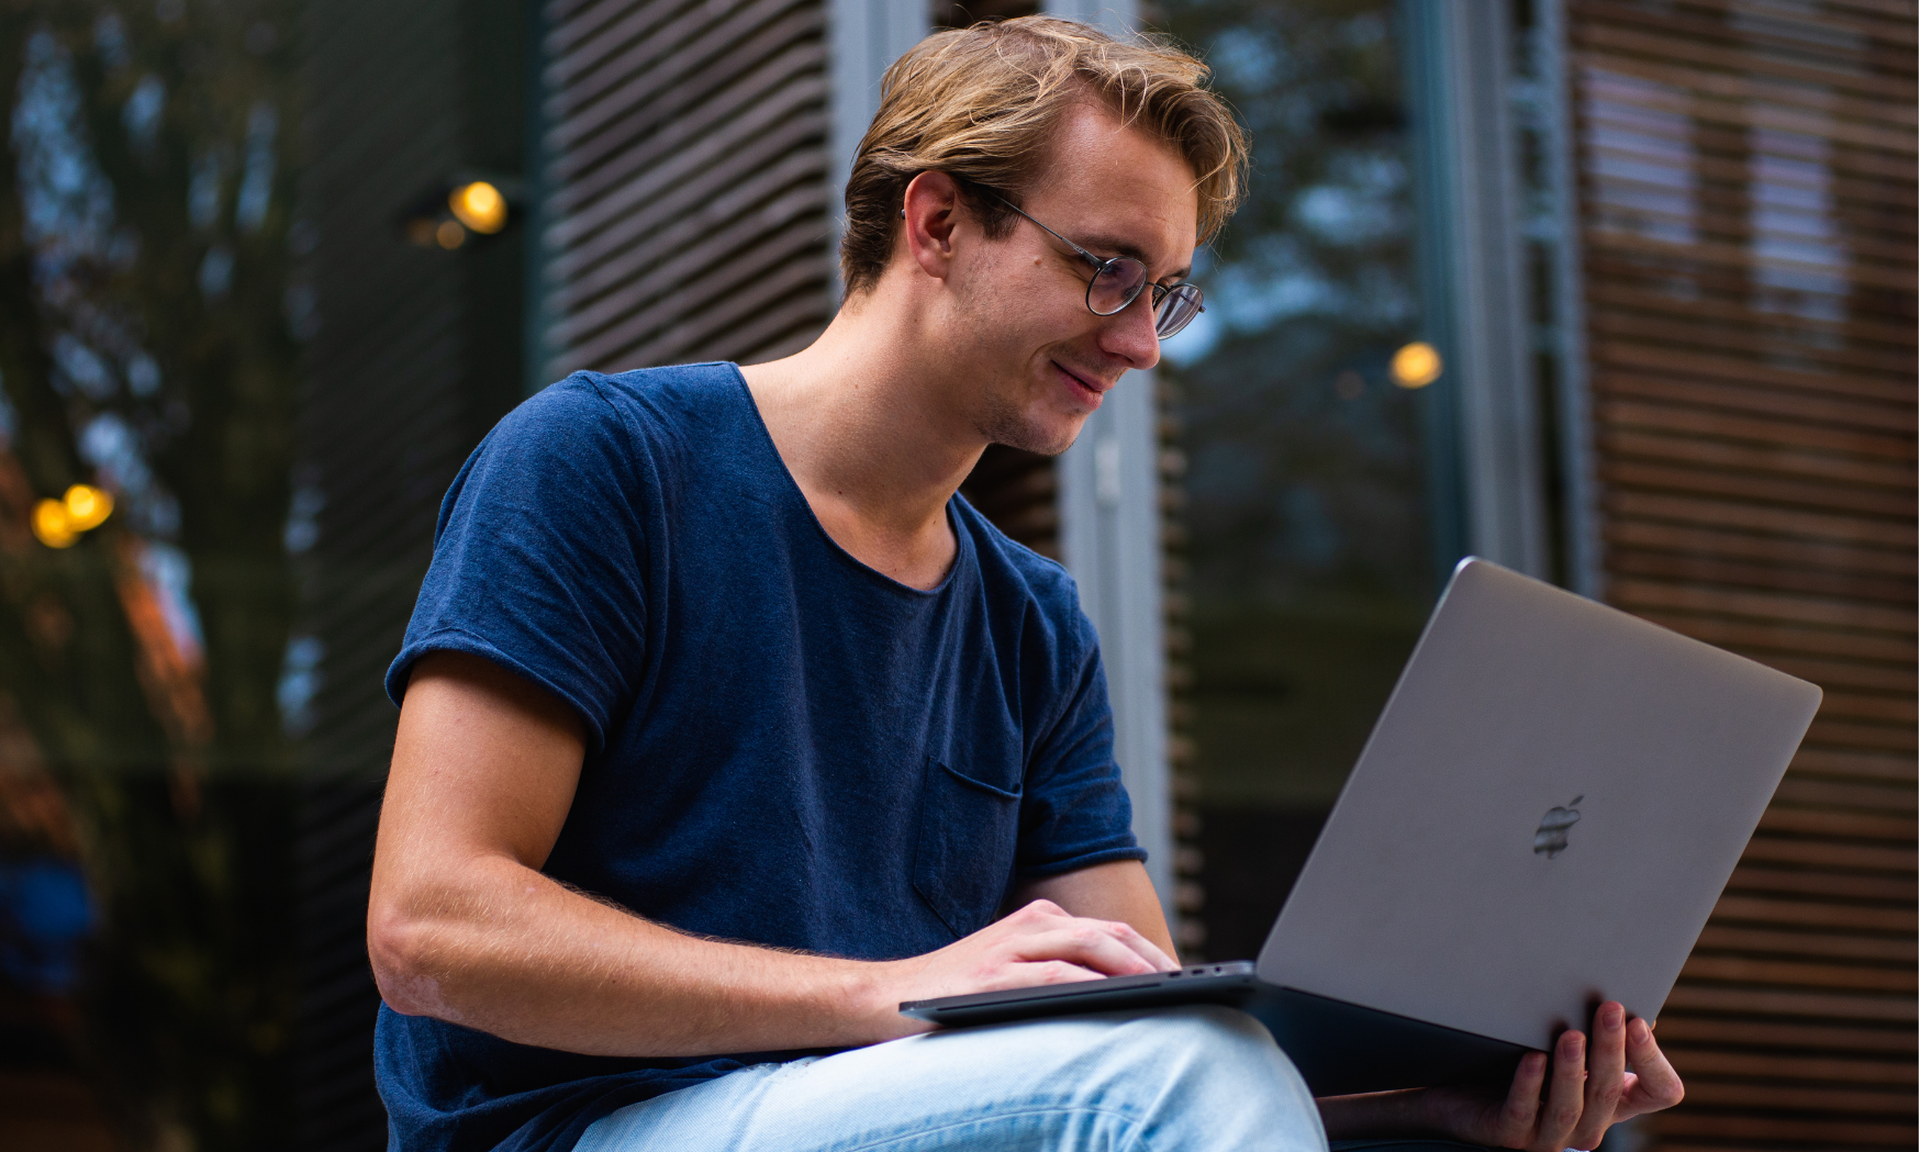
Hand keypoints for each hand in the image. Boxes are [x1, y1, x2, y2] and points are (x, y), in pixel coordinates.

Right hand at [868, 899, 1177, 1037]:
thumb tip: (1121, 994)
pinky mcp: (992, 976)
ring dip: (1130, 966)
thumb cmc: (956, 991)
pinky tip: (1112, 996)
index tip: (1181, 977)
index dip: (1149, 952)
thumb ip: (1057, 969)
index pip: (1108, 931)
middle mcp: (1029, 925)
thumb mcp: (1012, 969)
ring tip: (1163, 989)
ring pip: (1087, 946)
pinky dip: (1088, 983)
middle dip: (1152, 959)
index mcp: (1038, 920)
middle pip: (1108, 933)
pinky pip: (1052, 974)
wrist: (884, 996)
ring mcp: (1009, 947)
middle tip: (1186, 985)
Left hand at [1421, 1002, 1683, 1150]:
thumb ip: (1594, 1030)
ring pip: (1569, 1107)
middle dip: (1610, 1047)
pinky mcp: (1510, 1136)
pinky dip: (1529, 1085)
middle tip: (1609, 1008)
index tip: (1640, 1020)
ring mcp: (1549, 1136)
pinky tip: (1532, 1058)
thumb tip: (1627, 994)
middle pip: (1608, 1091)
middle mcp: (1588, 1124)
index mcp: (1611, 1101)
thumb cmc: (1520, 1064)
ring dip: (1572, 1069)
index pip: (1658, 1091)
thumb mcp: (1565, 1048)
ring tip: (1571, 1034)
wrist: (1461, 1096)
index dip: (1652, 1060)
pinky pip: (1522, 1112)